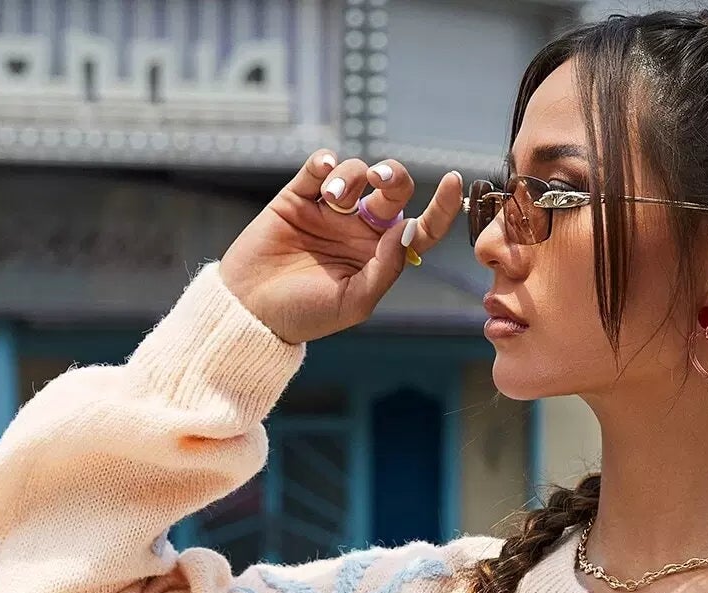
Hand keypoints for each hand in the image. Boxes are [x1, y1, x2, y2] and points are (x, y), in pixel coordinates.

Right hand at [218, 150, 464, 345]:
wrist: (252, 311)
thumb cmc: (305, 314)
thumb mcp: (354, 301)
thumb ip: (385, 268)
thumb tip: (407, 229)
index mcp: (379, 256)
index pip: (420, 228)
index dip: (441, 207)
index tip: (455, 182)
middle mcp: (359, 230)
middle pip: (391, 190)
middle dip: (393, 176)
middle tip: (380, 179)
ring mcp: (329, 212)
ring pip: (356, 173)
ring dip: (350, 178)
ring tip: (332, 201)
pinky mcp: (298, 197)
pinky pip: (318, 167)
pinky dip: (325, 163)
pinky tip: (323, 172)